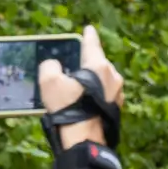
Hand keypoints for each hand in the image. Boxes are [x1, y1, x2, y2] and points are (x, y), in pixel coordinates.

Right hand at [39, 25, 123, 147]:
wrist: (85, 139)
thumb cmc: (68, 108)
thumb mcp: (50, 81)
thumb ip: (50, 65)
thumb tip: (55, 66)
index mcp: (98, 66)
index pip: (92, 44)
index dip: (88, 36)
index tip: (89, 29)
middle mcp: (113, 77)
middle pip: (97, 63)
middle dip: (86, 64)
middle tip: (73, 67)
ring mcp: (117, 93)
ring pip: (102, 80)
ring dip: (91, 81)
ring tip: (76, 89)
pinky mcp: (117, 107)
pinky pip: (105, 94)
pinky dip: (95, 94)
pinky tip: (83, 101)